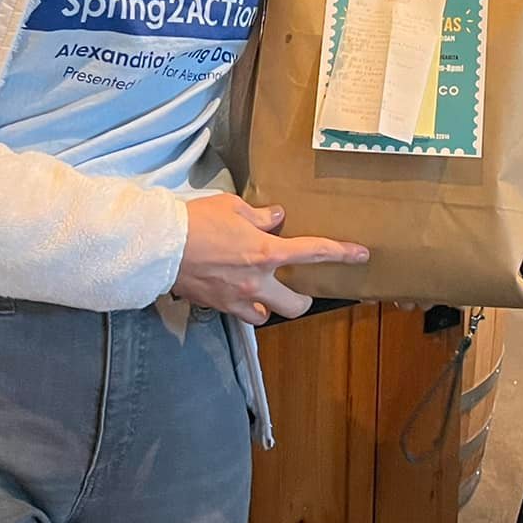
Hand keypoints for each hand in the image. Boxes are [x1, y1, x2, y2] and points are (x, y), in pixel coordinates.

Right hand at [175, 195, 369, 325]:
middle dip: (304, 298)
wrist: (162, 246)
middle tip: (301, 287)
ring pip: (268, 315)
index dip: (341, 253)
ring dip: (272, 305)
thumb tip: (277, 218)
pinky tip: (240, 294)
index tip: (360, 255)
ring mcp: (239, 298)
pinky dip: (247, 308)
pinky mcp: (220, 306)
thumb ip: (260, 216)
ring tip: (266, 291)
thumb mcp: (233, 207)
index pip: (314, 251)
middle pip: (296, 304)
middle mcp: (258, 281)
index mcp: (266, 252)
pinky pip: (242, 315)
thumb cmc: (197, 221)